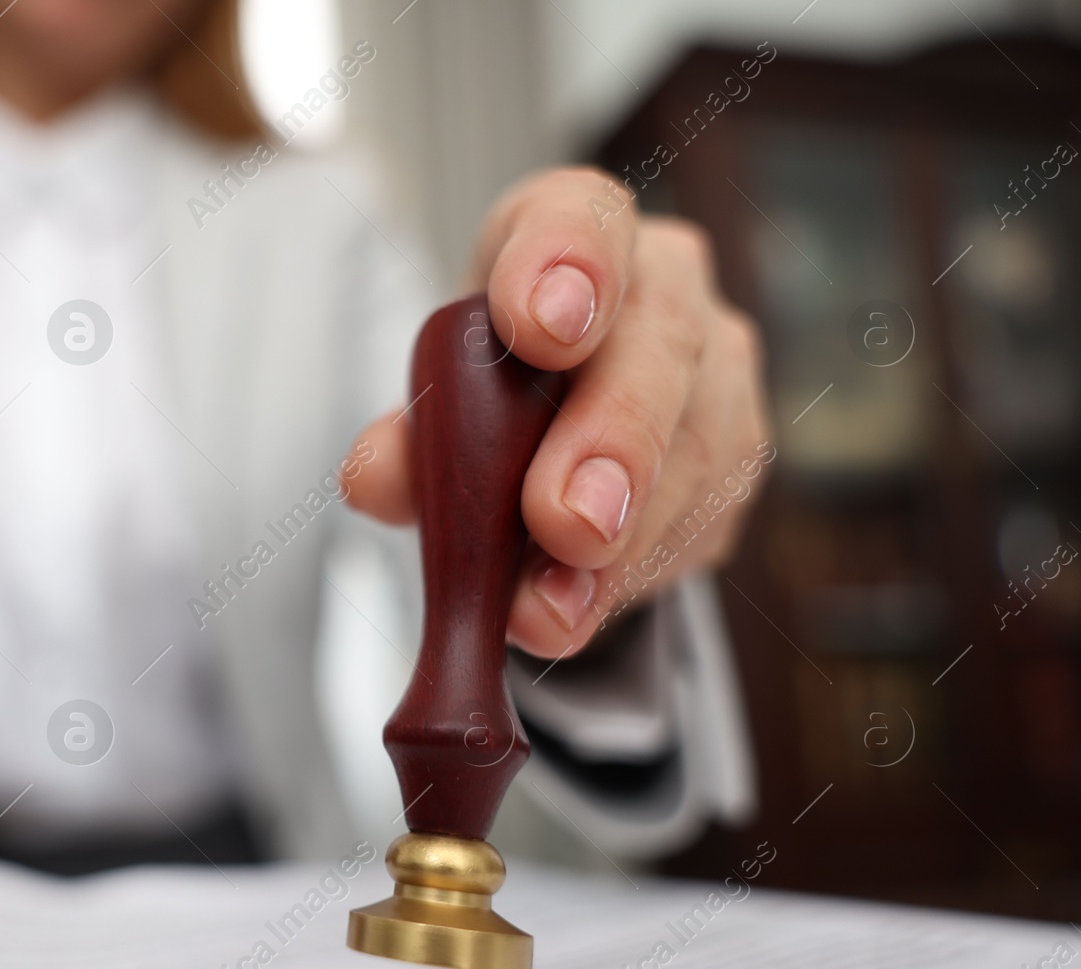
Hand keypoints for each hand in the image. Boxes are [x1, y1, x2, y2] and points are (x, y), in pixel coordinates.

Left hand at [346, 167, 768, 657]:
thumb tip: (375, 476)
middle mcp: (663, 281)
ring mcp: (717, 367)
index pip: (581, 216)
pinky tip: (579, 607)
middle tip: (565, 519)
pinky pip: (703, 518)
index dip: (567, 265)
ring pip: (698, 445)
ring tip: (550, 604)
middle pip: (661, 340)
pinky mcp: (738, 456)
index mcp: (568, 231)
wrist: (558, 436)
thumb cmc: (492, 393)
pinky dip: (633, 576)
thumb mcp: (434, 403)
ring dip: (623, 539)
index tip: (540, 327)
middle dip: (614, 438)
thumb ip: (403, 437)